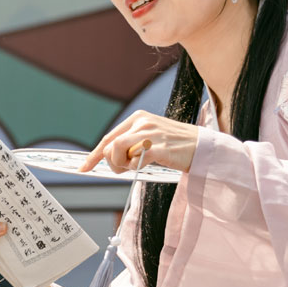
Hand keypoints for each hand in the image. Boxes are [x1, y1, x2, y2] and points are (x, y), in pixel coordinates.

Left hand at [81, 111, 199, 175]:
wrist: (203, 147)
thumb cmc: (176, 145)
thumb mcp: (150, 136)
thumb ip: (131, 142)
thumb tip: (109, 156)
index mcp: (138, 118)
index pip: (108, 137)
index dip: (94, 154)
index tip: (84, 167)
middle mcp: (142, 123)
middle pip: (109, 146)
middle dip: (113, 163)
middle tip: (126, 168)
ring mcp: (150, 134)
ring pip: (117, 151)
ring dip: (122, 165)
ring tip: (136, 166)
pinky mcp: (159, 147)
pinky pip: (135, 160)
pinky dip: (136, 167)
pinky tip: (146, 165)